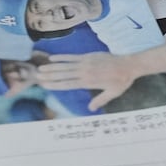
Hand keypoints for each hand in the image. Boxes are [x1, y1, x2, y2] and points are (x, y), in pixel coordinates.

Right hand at [38, 45, 165, 110]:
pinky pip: (72, 56)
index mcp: (89, 82)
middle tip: (36, 76)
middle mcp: (85, 72)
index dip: (55, 84)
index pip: (67, 84)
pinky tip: (52, 58)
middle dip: (49, 75)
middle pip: (63, 74)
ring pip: (65, 65)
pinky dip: (62, 57)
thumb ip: (100, 100)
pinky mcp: (88, 56)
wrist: (128, 64)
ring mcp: (85, 63)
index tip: (44, 85)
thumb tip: (90, 109)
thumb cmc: (121, 81)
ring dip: (52, 67)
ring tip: (41, 68)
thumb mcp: (112, 94)